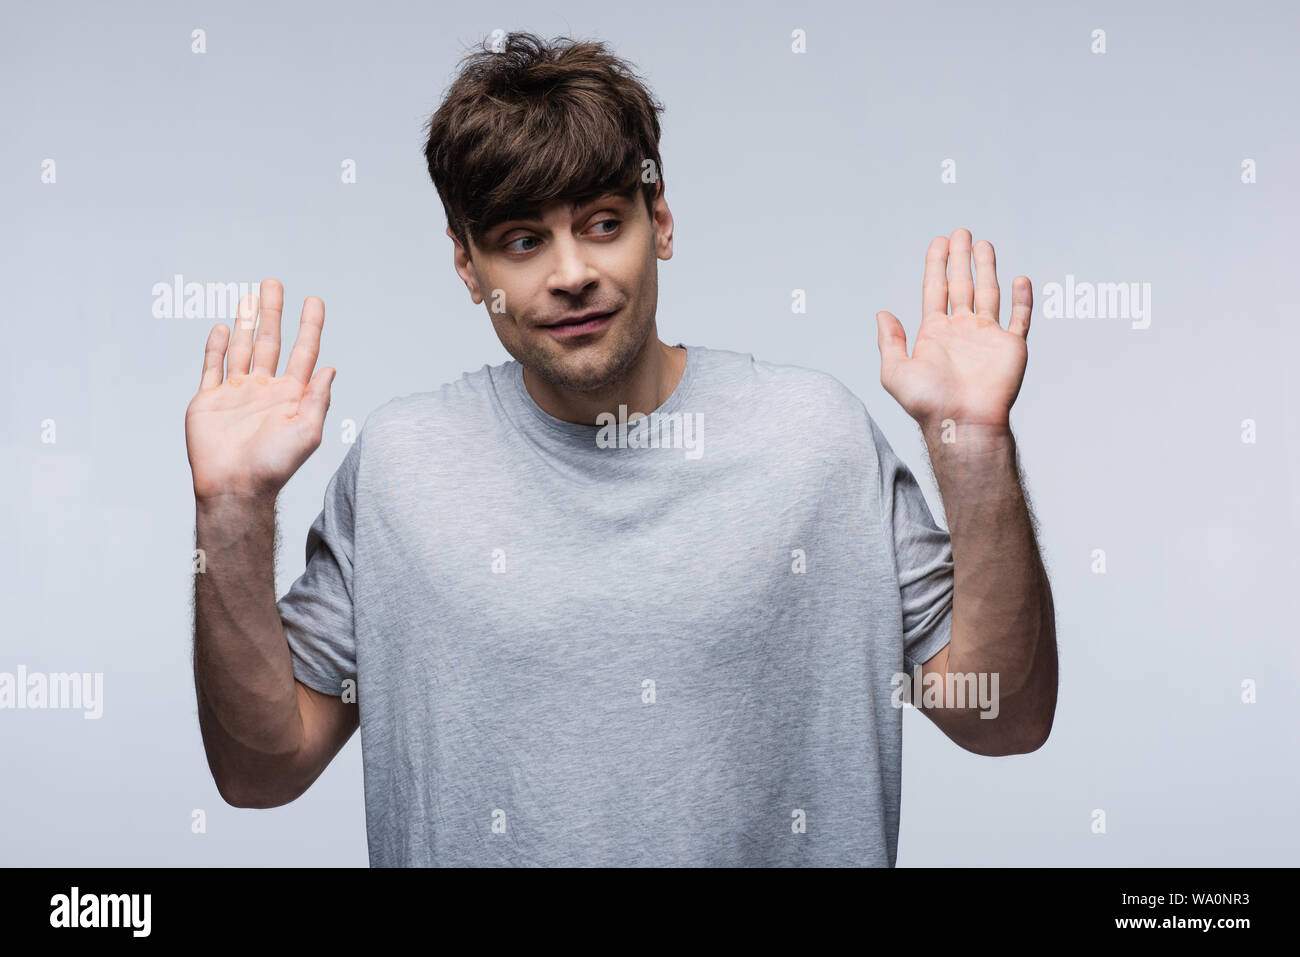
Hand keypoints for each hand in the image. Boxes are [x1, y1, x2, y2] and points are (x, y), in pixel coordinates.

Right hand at [185, 279, 335, 501]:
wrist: (235, 487)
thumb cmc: (274, 466)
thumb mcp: (308, 431)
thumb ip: (318, 398)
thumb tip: (330, 367)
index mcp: (291, 396)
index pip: (304, 352)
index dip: (310, 326)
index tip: (314, 301)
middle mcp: (265, 390)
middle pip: (270, 341)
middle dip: (273, 312)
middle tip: (274, 283)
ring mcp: (236, 393)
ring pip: (242, 348)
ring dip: (245, 322)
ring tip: (249, 296)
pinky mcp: (209, 400)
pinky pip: (212, 367)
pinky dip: (216, 347)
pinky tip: (222, 327)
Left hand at [875, 228, 1031, 436]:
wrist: (961, 423)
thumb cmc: (927, 403)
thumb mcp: (893, 371)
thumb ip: (889, 340)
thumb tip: (881, 314)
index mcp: (934, 333)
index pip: (935, 289)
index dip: (936, 265)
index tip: (938, 242)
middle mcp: (961, 331)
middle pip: (961, 284)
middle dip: (960, 258)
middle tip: (960, 232)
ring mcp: (987, 336)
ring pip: (988, 293)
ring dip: (986, 268)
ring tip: (983, 244)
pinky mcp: (1011, 346)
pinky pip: (1019, 318)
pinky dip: (1022, 299)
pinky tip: (1019, 279)